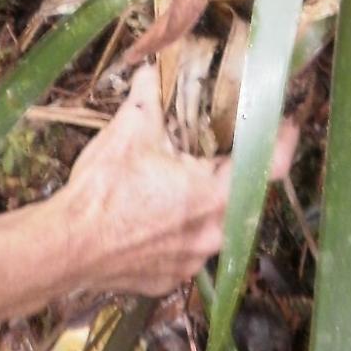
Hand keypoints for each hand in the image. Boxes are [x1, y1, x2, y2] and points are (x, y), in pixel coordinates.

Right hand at [47, 64, 297, 297]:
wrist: (63, 248)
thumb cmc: (102, 190)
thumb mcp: (129, 129)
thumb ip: (149, 96)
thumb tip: (153, 69)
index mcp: (211, 196)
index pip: (269, 167)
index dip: (283, 141)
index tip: (286, 123)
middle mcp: (209, 235)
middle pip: (241, 199)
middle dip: (235, 172)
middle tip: (223, 148)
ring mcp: (189, 263)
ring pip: (213, 227)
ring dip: (204, 204)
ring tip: (183, 180)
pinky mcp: (166, 281)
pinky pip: (186, 250)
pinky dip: (179, 230)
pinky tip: (155, 214)